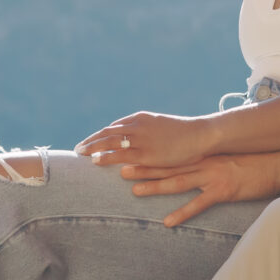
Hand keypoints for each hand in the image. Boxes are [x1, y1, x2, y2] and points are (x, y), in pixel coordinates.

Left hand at [76, 112, 214, 170]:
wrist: (200, 135)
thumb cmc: (183, 133)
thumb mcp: (161, 126)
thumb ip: (147, 130)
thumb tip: (138, 136)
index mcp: (141, 119)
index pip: (114, 127)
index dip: (100, 135)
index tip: (90, 142)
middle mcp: (137, 126)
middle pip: (107, 132)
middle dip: (92, 141)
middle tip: (79, 148)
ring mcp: (141, 139)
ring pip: (110, 141)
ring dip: (93, 147)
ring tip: (81, 154)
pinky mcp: (146, 153)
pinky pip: (120, 154)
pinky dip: (105, 156)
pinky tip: (95, 161)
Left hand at [118, 153, 279, 225]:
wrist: (276, 163)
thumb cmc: (254, 161)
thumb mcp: (227, 156)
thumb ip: (210, 159)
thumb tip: (195, 162)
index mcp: (203, 154)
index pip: (171, 155)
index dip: (150, 156)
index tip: (131, 154)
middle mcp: (204, 163)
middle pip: (168, 166)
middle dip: (144, 168)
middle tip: (121, 170)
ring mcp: (212, 176)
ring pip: (178, 182)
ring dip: (155, 186)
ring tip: (135, 191)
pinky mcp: (223, 191)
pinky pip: (198, 205)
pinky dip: (182, 214)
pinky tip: (167, 222)